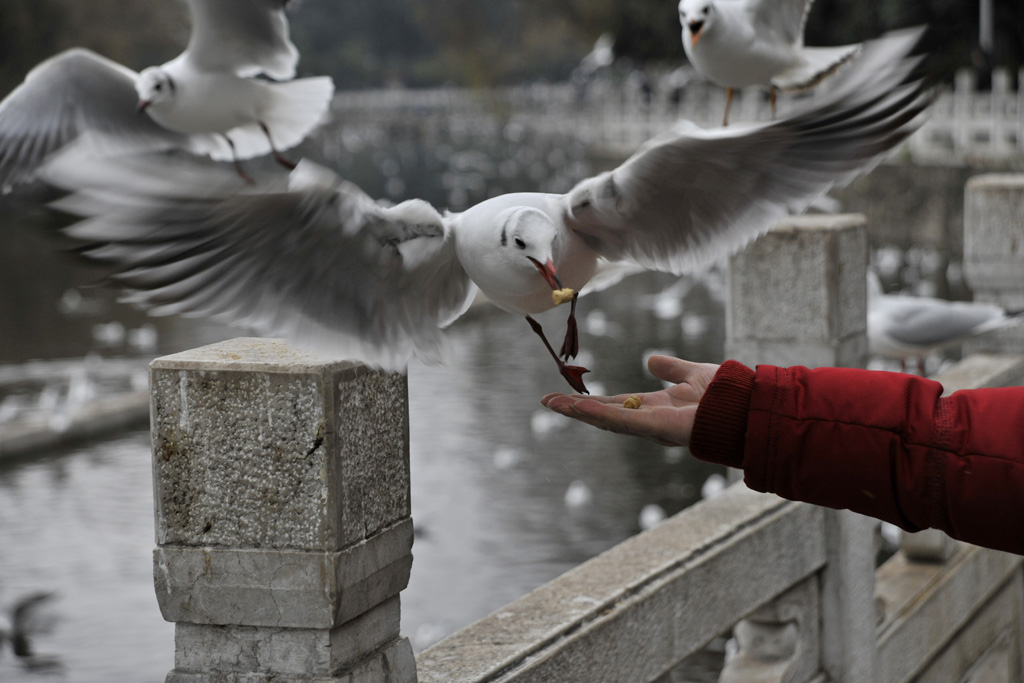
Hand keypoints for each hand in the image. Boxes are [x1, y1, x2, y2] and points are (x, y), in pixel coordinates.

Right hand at [541, 355, 719, 446]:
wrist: (749, 406)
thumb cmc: (729, 395)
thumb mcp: (692, 374)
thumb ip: (671, 369)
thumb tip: (650, 360)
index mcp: (655, 408)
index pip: (616, 405)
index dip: (591, 401)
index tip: (567, 396)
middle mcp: (649, 420)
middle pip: (604, 415)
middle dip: (576, 409)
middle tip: (548, 402)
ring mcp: (652, 426)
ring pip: (608, 420)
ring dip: (580, 412)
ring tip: (554, 404)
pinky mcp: (657, 427)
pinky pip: (623, 420)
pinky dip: (601, 414)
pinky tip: (581, 408)